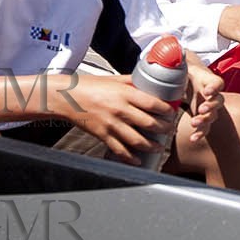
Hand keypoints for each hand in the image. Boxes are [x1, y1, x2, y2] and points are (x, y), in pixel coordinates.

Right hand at [54, 75, 178, 163]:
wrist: (66, 97)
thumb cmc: (89, 86)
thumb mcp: (114, 79)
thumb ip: (132, 81)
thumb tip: (149, 81)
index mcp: (125, 94)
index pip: (153, 103)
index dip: (166, 110)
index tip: (172, 112)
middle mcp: (120, 110)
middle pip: (149, 123)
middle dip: (163, 129)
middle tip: (169, 130)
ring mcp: (111, 124)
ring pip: (137, 140)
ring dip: (152, 146)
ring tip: (159, 147)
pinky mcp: (103, 135)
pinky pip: (120, 150)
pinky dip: (131, 158)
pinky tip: (138, 160)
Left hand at [181, 57, 223, 143]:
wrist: (183, 78)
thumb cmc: (182, 70)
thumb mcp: (179, 63)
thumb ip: (174, 57)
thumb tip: (166, 47)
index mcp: (207, 79)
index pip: (217, 82)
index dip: (214, 87)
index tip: (207, 91)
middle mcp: (210, 94)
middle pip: (218, 101)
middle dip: (211, 106)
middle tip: (202, 109)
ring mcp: (207, 106)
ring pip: (213, 116)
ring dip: (205, 120)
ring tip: (194, 123)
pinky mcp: (202, 116)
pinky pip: (205, 127)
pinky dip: (200, 133)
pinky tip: (193, 138)